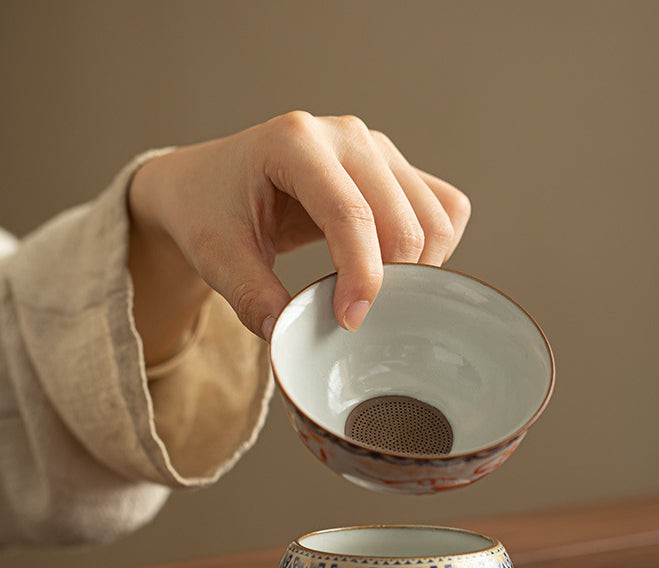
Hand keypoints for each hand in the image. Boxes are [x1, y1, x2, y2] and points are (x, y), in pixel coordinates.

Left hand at [127, 112, 470, 361]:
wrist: (209, 182)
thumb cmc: (209, 210)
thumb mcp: (215, 255)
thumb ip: (251, 296)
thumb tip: (289, 336)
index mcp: (295, 143)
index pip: (350, 214)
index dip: (361, 276)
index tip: (351, 321)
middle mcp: (345, 135)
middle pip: (403, 219)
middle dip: (393, 281)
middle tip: (359, 315)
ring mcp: (375, 147)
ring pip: (435, 215)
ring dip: (418, 267)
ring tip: (377, 293)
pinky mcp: (392, 166)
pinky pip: (444, 206)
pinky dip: (435, 244)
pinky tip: (399, 267)